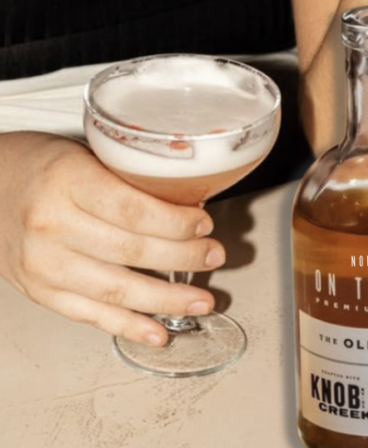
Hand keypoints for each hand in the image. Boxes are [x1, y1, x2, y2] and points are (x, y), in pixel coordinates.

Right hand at [0, 132, 224, 345]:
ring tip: (201, 300)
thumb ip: (129, 174)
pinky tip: (158, 331)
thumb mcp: (86, 151)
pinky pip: (90, 316)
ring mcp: (42, 264)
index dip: (175, 222)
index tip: (204, 223)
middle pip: (130, 251)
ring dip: (166, 300)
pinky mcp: (39, 291)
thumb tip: (191, 191)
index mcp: (68, 180)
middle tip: (213, 255)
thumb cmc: (44, 165)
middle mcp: (52, 224)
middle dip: (182, 258)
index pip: (132, 209)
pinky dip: (128, 326)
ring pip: (115, 290)